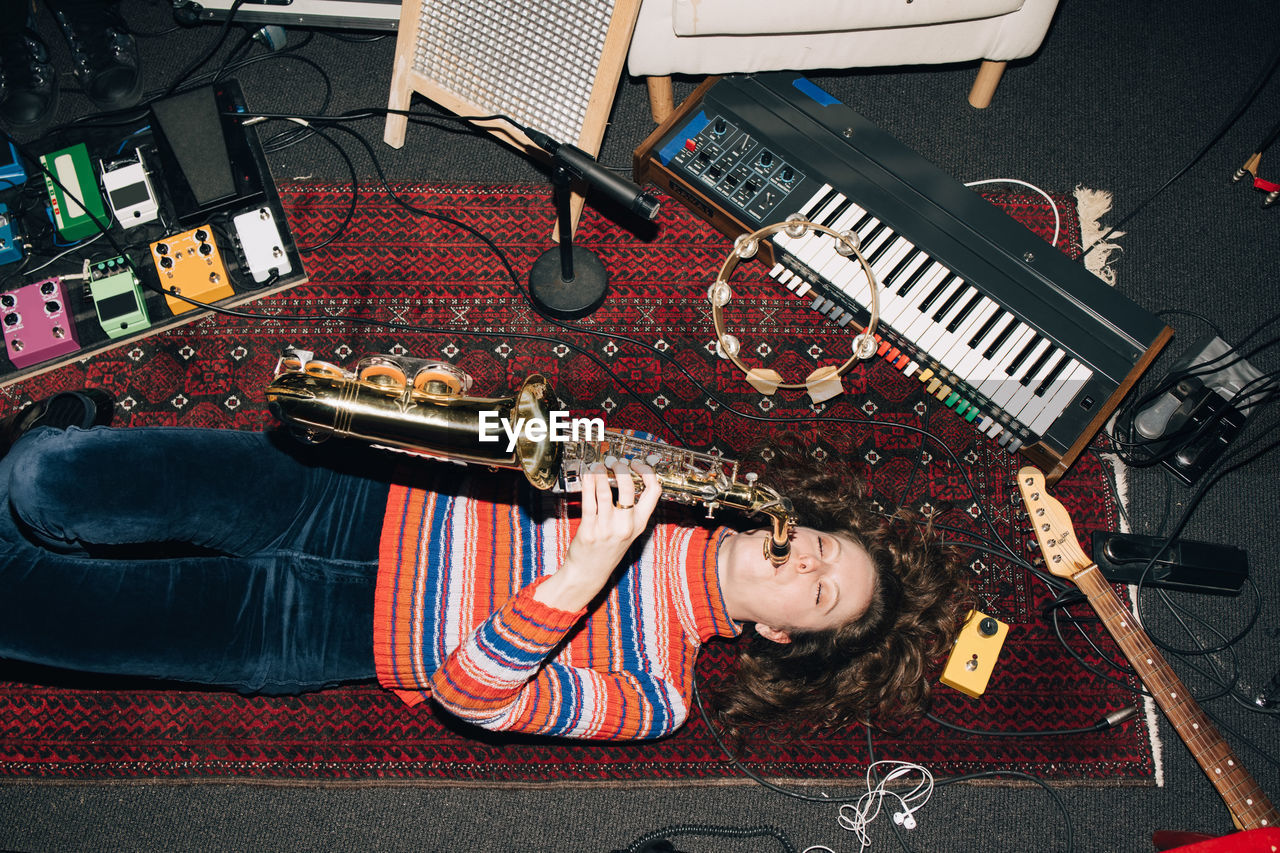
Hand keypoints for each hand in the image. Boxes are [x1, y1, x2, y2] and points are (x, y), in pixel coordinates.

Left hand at [533, 459, 661, 611]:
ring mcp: (607, 528)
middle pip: (629, 487)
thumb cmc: (607, 550)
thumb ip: (630, 510)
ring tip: (598, 466)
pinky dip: (588, 484)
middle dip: (620, 469)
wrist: (589, 573)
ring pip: (605, 491)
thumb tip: (625, 480)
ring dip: (600, 473)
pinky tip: (587, 476)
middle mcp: (626, 525)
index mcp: (639, 523)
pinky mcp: (589, 529)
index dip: (647, 472)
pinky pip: (588, 501)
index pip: (654, 491)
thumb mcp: (627, 531)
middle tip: (614, 462)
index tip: (636, 464)